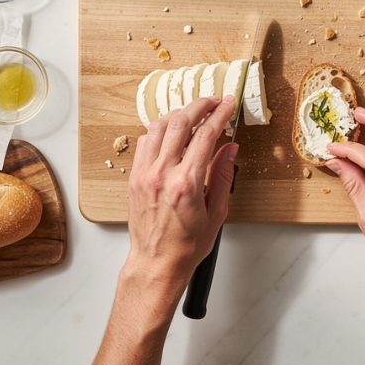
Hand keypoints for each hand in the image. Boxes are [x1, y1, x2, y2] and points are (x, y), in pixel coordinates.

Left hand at [124, 95, 238, 286]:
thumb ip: (223, 176)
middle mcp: (162, 174)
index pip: (205, 136)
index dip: (219, 115)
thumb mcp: (216, 213)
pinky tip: (172, 132)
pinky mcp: (134, 177)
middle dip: (199, 106)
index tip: (228, 105)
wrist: (156, 263)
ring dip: (178, 114)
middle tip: (213, 101)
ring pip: (159, 126)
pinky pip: (145, 141)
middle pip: (180, 123)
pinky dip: (160, 130)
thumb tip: (230, 148)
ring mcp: (144, 174)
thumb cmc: (186, 245)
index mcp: (186, 184)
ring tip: (193, 114)